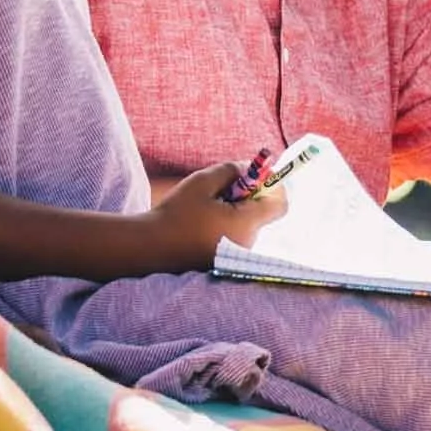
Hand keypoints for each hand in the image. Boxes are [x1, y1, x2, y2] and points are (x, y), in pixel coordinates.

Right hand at [146, 160, 286, 268]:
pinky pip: (234, 237)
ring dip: (234, 210)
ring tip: (204, 207)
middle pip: (261, 213)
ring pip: (246, 224)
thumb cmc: (176, 214)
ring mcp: (236, 256)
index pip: (280, 204)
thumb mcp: (202, 182)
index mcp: (246, 223)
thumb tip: (248, 168)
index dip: (272, 187)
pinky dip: (225, 225)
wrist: (150, 249)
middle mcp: (247, 243)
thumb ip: (231, 170)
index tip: (254, 177)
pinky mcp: (224, 262)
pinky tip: (200, 223)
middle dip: (247, 196)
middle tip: (219, 188)